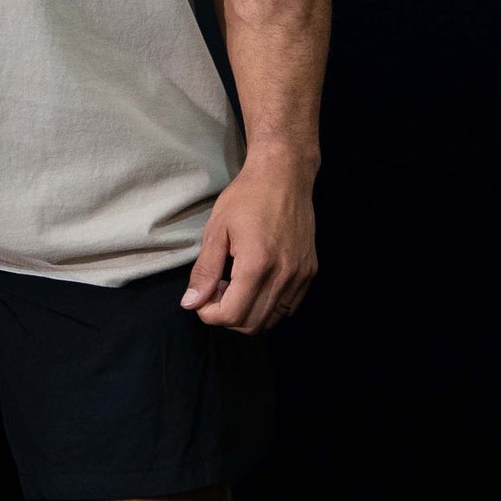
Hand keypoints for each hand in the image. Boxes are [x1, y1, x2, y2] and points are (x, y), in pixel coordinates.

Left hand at [179, 149, 317, 332]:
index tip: (200, 299)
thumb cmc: (247, 196)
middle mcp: (283, 275)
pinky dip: (268, 306)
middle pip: (251, 324)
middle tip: (216, 290)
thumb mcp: (216, 229)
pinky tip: (255, 283)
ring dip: (248, 313)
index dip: (209, 314)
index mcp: (257, 264)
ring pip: (271, 320)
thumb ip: (205, 270)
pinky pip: (288, 307)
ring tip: (235, 285)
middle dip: (227, 316)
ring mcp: (300, 275)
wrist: (285, 175)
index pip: (232, 315)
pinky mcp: (310, 272)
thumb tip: (191, 303)